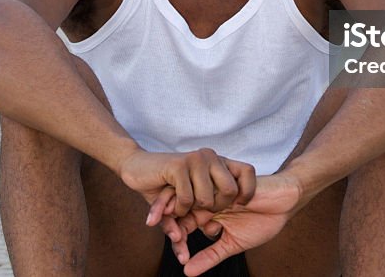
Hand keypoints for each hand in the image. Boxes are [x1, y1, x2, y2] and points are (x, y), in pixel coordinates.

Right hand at [117, 148, 255, 220]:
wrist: (136, 167)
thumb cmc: (165, 184)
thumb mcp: (191, 194)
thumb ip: (208, 205)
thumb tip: (222, 228)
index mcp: (217, 162)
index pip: (248, 172)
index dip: (248, 191)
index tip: (239, 206)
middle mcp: (210, 157)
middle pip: (230, 191)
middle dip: (214, 208)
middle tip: (199, 212)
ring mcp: (196, 159)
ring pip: (207, 199)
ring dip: (190, 211)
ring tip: (179, 208)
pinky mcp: (180, 165)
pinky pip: (187, 199)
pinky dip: (178, 209)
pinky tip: (170, 206)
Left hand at [162, 174, 303, 275]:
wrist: (284, 203)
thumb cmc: (259, 222)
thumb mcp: (231, 244)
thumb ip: (209, 257)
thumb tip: (186, 273)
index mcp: (205, 211)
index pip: (180, 219)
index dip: (174, 233)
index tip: (176, 251)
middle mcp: (208, 196)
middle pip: (179, 201)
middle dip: (166, 212)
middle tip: (161, 225)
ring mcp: (219, 184)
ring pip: (195, 189)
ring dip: (188, 201)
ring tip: (186, 215)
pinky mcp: (234, 175)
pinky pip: (219, 183)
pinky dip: (218, 195)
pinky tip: (223, 205)